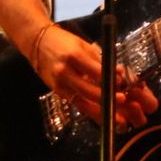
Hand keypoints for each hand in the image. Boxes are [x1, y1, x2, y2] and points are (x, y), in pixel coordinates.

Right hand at [31, 24, 157, 129]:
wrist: (37, 43)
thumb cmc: (64, 41)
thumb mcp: (83, 45)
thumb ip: (101, 60)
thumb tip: (120, 72)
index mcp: (74, 57)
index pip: (95, 71)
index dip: (110, 79)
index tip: (122, 83)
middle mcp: (65, 73)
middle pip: (88, 91)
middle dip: (106, 99)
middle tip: (122, 102)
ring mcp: (60, 85)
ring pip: (82, 102)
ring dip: (100, 112)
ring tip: (117, 119)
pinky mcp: (58, 93)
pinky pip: (77, 104)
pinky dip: (91, 111)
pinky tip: (103, 118)